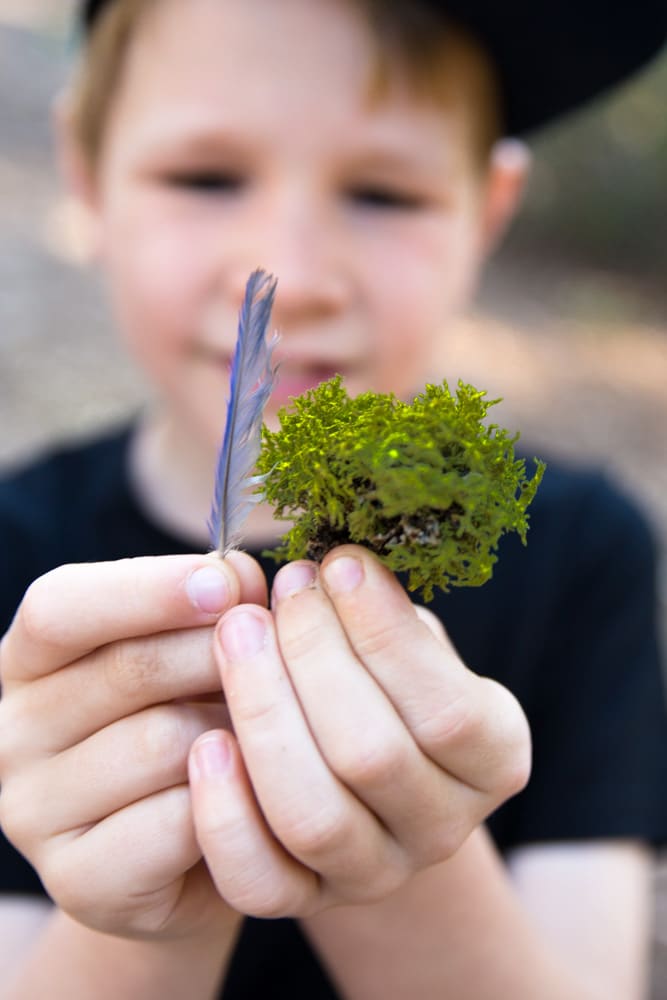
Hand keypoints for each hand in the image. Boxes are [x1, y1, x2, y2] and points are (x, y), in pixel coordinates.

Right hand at [0, 552, 265, 940]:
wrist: (193, 852)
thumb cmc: (193, 722)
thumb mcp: (192, 653)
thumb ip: (209, 608)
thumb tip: (241, 576)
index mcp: (30, 658)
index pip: (61, 606)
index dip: (150, 589)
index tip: (230, 581)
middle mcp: (13, 731)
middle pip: (126, 670)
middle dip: (219, 655)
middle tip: (279, 654)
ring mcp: (33, 812)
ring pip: (161, 744)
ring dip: (235, 730)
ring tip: (263, 725)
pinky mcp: (76, 880)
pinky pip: (178, 822)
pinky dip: (231, 800)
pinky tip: (248, 791)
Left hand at [189, 545, 530, 917]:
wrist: (360, 757)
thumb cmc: (384, 673)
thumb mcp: (407, 638)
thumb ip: (385, 612)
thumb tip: (334, 569)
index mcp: (494, 756)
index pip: (446, 711)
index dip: (384, 633)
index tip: (337, 563)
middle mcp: (444, 827)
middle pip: (371, 757)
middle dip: (313, 656)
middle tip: (280, 590)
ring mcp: (375, 872)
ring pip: (313, 816)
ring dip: (263, 711)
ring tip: (236, 633)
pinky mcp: (304, 900)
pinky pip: (258, 879)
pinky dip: (224, 813)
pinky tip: (204, 741)